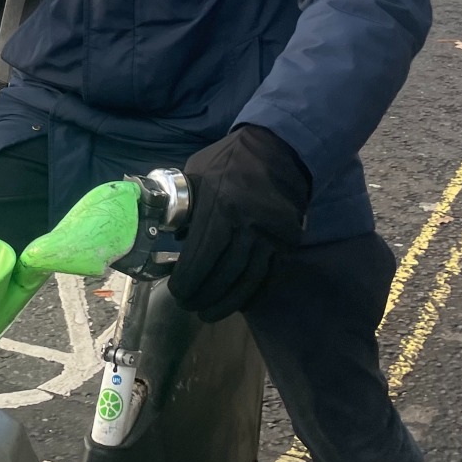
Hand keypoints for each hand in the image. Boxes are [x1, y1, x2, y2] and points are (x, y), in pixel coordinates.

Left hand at [168, 125, 312, 322]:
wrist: (280, 149)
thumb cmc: (229, 161)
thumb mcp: (196, 174)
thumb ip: (184, 206)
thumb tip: (173, 240)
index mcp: (220, 206)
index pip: (201, 256)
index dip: (187, 280)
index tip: (176, 290)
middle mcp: (248, 224)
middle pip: (223, 274)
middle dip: (202, 295)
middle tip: (188, 305)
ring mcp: (272, 235)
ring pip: (247, 281)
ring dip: (226, 302)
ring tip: (208, 312)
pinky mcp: (288, 242)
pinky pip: (269, 277)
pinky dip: (251, 294)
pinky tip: (236, 301)